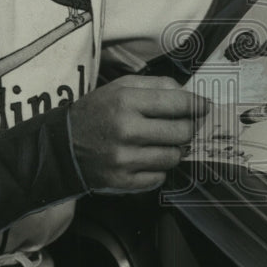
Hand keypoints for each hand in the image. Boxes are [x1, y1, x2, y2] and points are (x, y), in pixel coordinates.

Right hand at [69, 75, 204, 191]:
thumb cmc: (97, 113)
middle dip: (187, 128)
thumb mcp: (120, 88)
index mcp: (126, 101)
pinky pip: (159, 178)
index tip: (204, 107)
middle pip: (182, 132)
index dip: (197, 105)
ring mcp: (124, 159)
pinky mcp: (122, 181)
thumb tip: (190, 95)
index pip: (178, 102)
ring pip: (173, 157)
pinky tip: (144, 159)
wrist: (63, 146)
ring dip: (173, 150)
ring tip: (159, 143)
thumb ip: (156, 85)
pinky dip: (157, 169)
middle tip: (181, 127)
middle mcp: (126, 130)